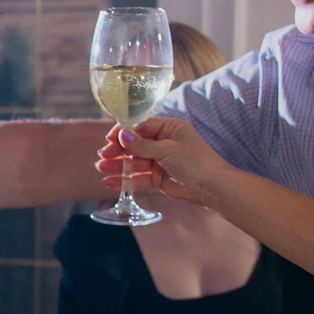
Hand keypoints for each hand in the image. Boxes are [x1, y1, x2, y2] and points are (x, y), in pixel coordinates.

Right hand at [93, 114, 226, 204]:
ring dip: (118, 166)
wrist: (212, 187)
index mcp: (169, 128)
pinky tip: (110, 182)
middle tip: (103, 156)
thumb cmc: (196, 161)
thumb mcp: (167, 150)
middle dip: (118, 150)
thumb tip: (122, 134)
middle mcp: (163, 143)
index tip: (109, 139)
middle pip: (134, 145)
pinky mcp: (158, 178)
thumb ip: (142, 145)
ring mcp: (160, 161)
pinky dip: (125, 180)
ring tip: (101, 169)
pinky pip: (138, 177)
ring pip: (134, 162)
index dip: (124, 132)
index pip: (141, 126)